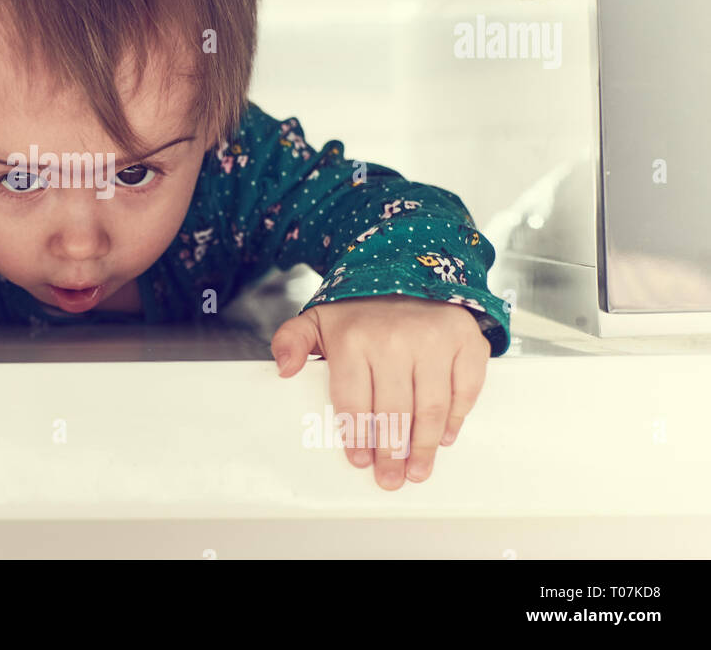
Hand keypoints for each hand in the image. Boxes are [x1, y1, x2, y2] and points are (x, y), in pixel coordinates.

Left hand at [269, 295, 489, 489]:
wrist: (409, 269)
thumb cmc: (360, 309)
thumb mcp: (317, 318)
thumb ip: (291, 341)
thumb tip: (283, 368)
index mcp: (354, 338)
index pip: (354, 402)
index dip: (356, 436)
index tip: (360, 461)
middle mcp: (395, 340)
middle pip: (393, 412)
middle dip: (391, 453)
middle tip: (391, 479)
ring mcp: (434, 341)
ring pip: (430, 408)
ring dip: (424, 446)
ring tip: (417, 470)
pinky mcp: (465, 342)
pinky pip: (464, 390)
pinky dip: (456, 418)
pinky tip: (444, 437)